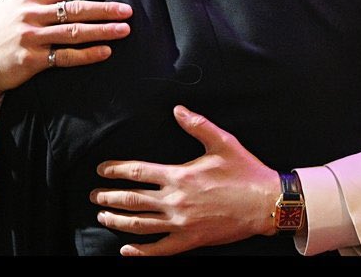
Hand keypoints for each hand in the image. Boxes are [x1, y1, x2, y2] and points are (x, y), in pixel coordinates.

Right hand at [0, 0, 131, 108]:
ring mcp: (29, 37)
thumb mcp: (12, 7)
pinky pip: (65, 56)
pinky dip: (87, 54)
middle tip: (128, 10)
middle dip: (104, 9)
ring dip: (102, 30)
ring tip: (124, 30)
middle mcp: (29, 15)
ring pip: (74, 32)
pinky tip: (105, 51)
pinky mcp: (30, 59)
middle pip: (74, 9)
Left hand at [91, 105, 279, 255]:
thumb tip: (177, 109)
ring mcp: (180, 224)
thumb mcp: (223, 142)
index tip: (101, 170)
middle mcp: (175, 201)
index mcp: (179, 176)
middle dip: (109, 197)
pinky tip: (126, 250)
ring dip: (117, 221)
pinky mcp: (189, 241)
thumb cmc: (245, 172)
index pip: (137, 172)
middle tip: (95, 196)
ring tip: (103, 217)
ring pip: (139, 225)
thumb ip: (198, 125)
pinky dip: (139, 251)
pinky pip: (158, 249)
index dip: (115, 170)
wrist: (264, 204)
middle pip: (131, 199)